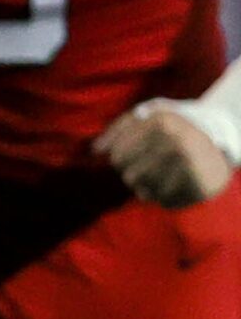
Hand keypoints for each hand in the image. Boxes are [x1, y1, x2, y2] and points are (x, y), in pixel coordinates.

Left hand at [96, 102, 235, 208]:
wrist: (223, 138)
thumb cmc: (175, 128)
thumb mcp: (149, 116)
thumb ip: (117, 129)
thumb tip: (94, 150)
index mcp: (161, 121)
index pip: (117, 156)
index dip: (121, 159)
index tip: (137, 152)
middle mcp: (176, 141)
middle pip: (128, 175)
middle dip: (134, 173)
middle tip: (153, 164)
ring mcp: (190, 163)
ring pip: (143, 191)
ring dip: (148, 186)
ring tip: (164, 173)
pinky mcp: (200, 185)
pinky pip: (163, 202)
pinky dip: (164, 196)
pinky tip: (177, 183)